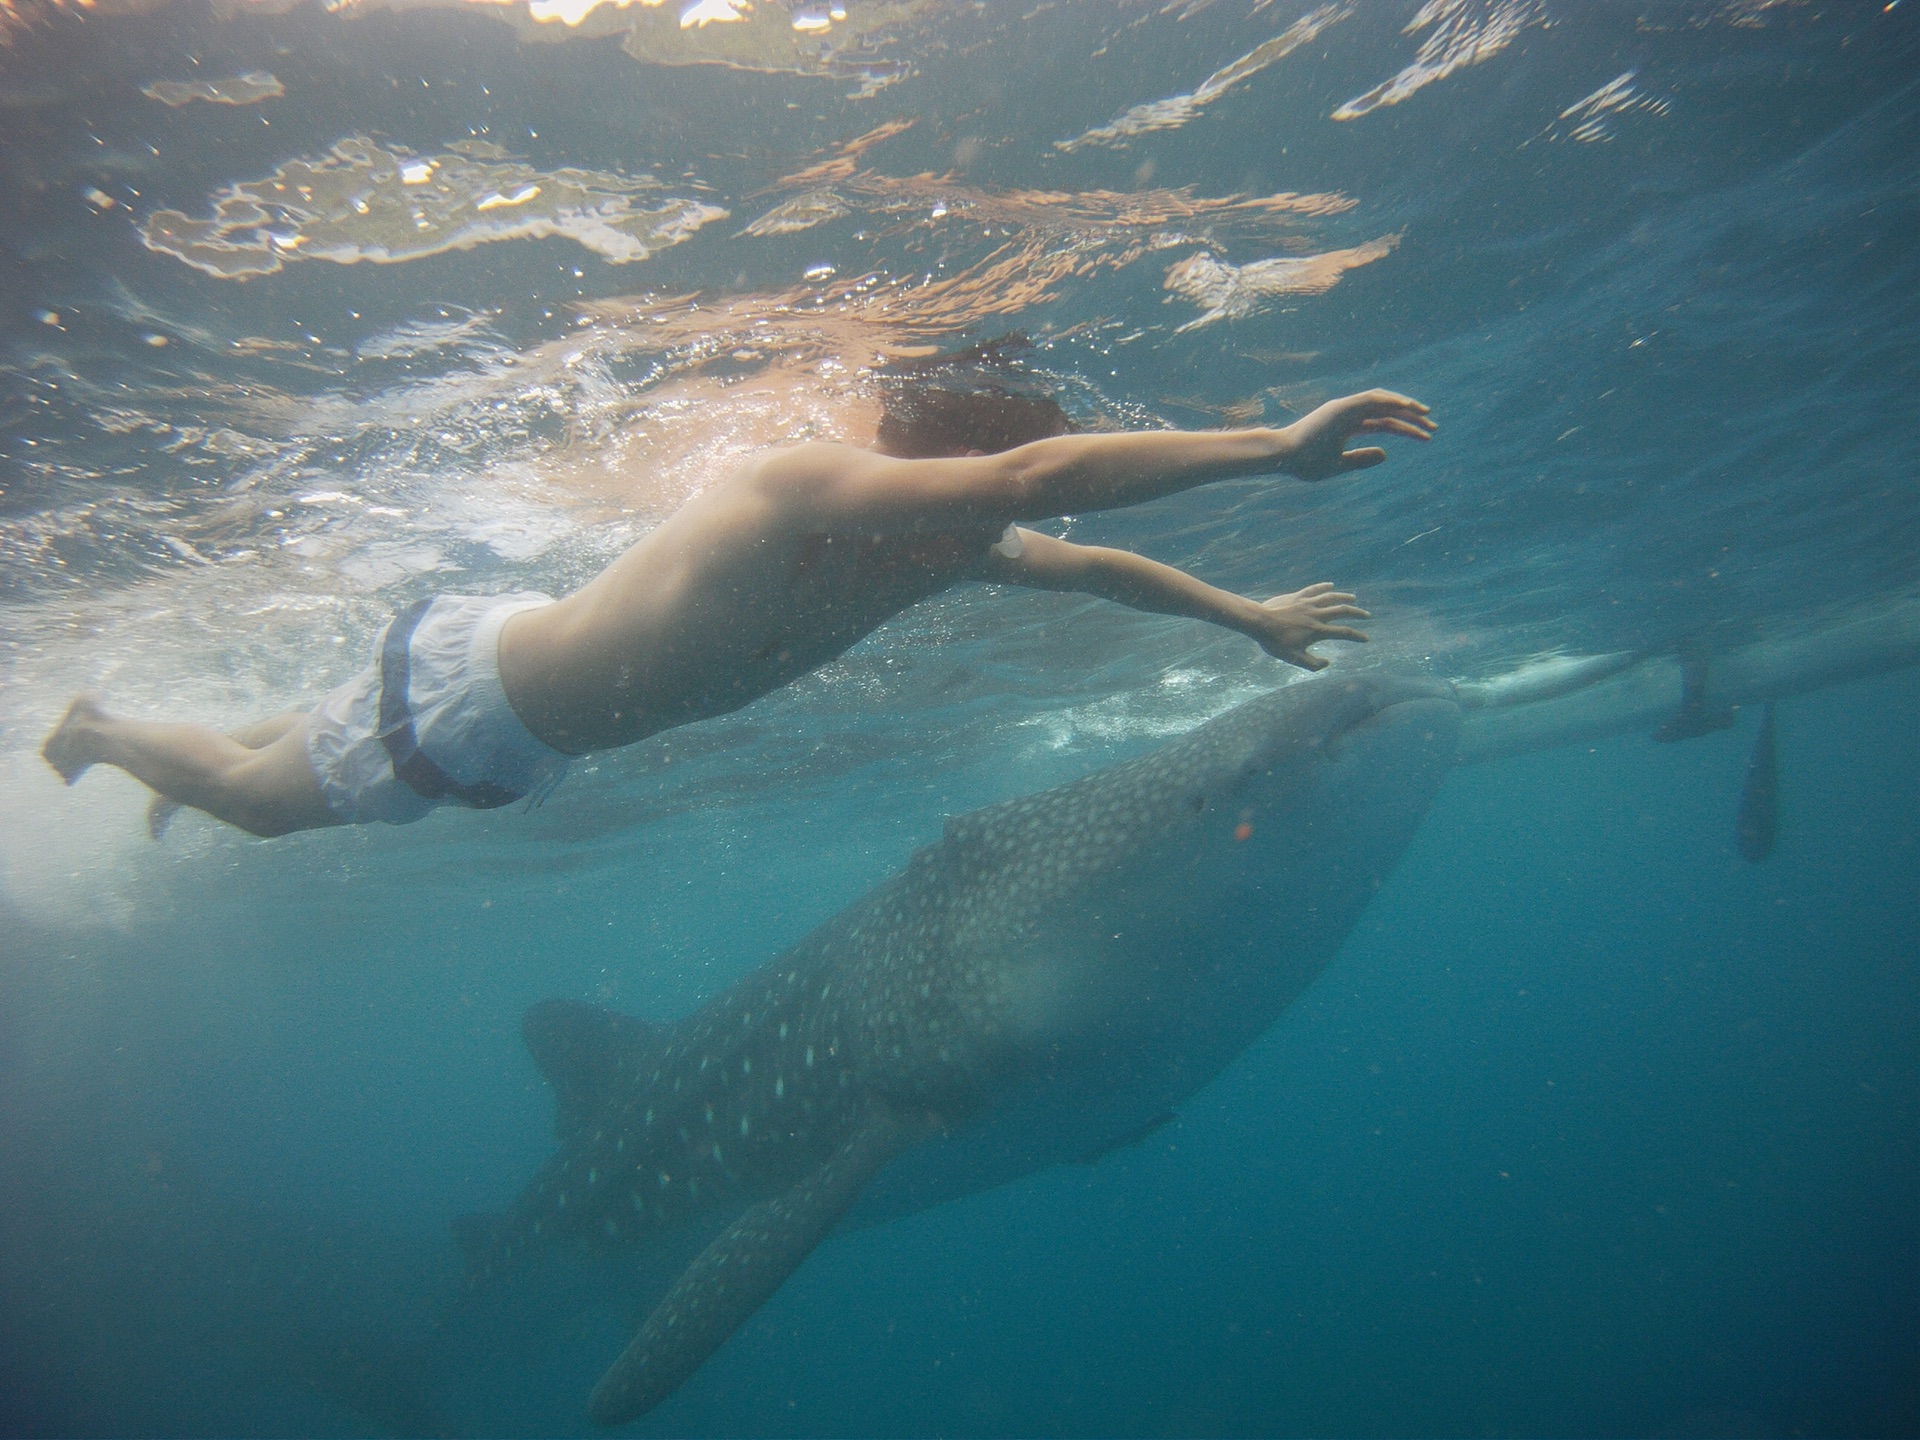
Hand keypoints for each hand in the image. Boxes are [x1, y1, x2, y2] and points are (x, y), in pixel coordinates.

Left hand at [1247, 583, 1369, 670]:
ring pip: (1331, 597)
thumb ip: (1312, 664)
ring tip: (1353, 599)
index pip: (1343, 633)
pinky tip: (1330, 585)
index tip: (1366, 639)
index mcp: (1317, 631)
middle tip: (1367, 615)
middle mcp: (1316, 615)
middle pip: (1342, 612)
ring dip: (1344, 598)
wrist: (1259, 622)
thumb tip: (1328, 663)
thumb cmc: (1275, 642)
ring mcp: (1307, 604)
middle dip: (1357, 614)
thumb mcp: (1294, 658)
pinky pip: (1314, 589)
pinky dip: (1324, 587)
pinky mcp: (1298, 596)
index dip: (1357, 636)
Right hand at [1275, 389, 1433, 481]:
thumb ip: (1361, 460)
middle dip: (1412, 418)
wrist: (1282, 457)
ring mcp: (1345, 408)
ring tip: (1426, 415)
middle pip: (1387, 412)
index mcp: (1348, 426)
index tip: (1427, 437)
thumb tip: (1386, 455)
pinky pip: (1371, 399)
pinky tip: (1408, 407)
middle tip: (1434, 427)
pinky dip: (1390, 401)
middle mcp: (1348, 413)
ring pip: (1382, 401)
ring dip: (1405, 406)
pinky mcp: (1341, 407)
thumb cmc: (1305, 463)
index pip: (1384, 424)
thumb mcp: (1339, 464)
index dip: (1406, 429)